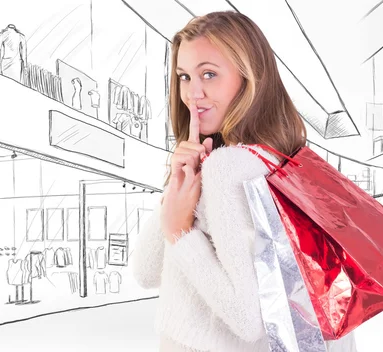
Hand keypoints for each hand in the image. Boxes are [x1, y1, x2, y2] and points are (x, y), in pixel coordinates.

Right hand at [161, 102, 212, 242]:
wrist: (177, 218)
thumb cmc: (190, 199)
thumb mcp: (202, 176)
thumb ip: (205, 158)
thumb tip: (209, 140)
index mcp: (191, 158)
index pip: (193, 135)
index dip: (194, 119)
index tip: (194, 103)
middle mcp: (182, 160)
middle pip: (188, 142)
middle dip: (197, 149)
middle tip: (200, 162)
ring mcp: (177, 167)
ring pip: (184, 149)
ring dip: (192, 158)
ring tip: (193, 171)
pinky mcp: (173, 174)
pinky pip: (180, 161)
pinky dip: (186, 165)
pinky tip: (187, 172)